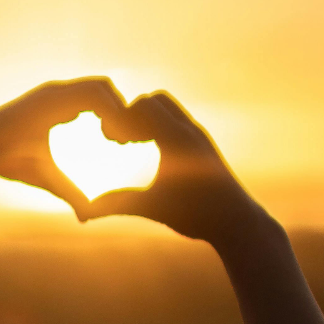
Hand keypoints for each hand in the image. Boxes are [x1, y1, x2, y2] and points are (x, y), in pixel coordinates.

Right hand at [0, 78, 133, 222]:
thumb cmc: (10, 163)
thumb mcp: (50, 180)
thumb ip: (71, 193)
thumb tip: (88, 217)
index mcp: (61, 107)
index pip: (102, 99)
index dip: (118, 117)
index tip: (123, 144)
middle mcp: (60, 95)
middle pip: (107, 88)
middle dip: (124, 112)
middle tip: (128, 142)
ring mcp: (55, 92)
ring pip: (103, 86)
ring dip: (119, 111)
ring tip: (118, 141)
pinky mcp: (50, 96)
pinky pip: (92, 94)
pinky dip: (109, 111)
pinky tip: (107, 138)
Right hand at [86, 92, 248, 243]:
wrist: (238, 222)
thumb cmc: (197, 216)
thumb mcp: (152, 208)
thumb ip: (117, 204)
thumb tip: (85, 212)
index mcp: (177, 140)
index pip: (145, 106)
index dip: (123, 118)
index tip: (112, 141)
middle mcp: (191, 132)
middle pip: (156, 100)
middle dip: (135, 113)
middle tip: (122, 140)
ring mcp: (200, 137)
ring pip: (171, 109)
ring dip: (150, 118)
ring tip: (137, 144)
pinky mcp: (205, 146)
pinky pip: (180, 122)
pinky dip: (163, 127)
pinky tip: (155, 152)